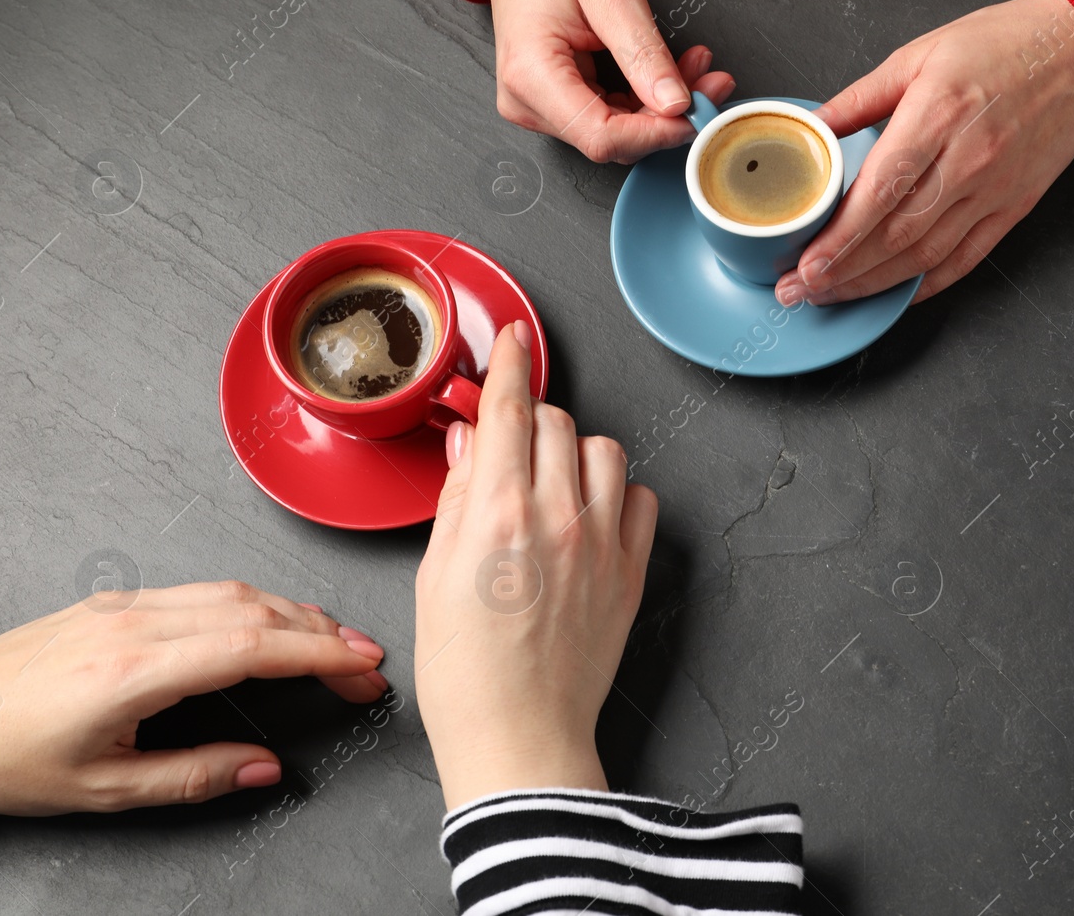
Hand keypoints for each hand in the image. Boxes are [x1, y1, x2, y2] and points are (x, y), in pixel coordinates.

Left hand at [0, 583, 387, 814]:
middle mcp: (134, 622)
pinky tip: (273, 624)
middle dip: (324, 633)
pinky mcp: (117, 600)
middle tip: (368, 662)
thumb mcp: (102, 791)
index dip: (320, 655)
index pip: (252, 646)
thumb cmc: (4, 758)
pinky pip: (205, 590)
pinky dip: (256, 605)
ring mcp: (125, 603)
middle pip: (255, 609)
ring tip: (337, 643)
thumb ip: (193, 776)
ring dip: (295, 614)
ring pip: (234, 591)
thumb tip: (263, 768)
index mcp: (134, 669)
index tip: (363, 668)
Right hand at [414, 322, 656, 807]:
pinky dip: (616, 494)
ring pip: (605, 449)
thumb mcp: (433, 574)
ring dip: (576, 452)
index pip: (509, 408)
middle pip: (557, 421)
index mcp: (498, 513)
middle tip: (509, 449)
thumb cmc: (466, 672)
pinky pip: (640, 498)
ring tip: (550, 484)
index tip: (514, 338)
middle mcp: (558, 517)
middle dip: (531, 421)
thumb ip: (457, 495)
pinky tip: (589, 516)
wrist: (519, 735)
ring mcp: (602, 543)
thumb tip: (467, 439)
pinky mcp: (632, 571)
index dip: (510, 362)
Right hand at [472, 0, 735, 163]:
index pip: (602, 136)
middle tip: (710, 81)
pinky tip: (667, 77)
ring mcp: (537, 109)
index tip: (697, 109)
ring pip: (615, 135)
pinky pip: (608, 121)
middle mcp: (528, 103)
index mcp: (532, 75)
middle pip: (611, 140)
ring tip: (694, 69)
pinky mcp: (554, 107)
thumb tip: (675, 103)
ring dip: (660, 111)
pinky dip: (644, 104)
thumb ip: (644, 52)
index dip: (656, 133)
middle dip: (666, 118)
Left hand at [775, 0, 1073, 305]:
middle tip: (800, 290)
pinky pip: (966, 259)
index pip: (879, 193)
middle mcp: (968, 161)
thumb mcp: (920, 53)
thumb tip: (813, 126)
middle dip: (843, 272)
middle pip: (896, 236)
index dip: (840, 238)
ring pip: (926, 255)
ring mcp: (994, 191)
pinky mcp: (1014, 207)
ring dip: (874, 284)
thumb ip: (861, 97)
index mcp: (938, 117)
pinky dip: (927, 283)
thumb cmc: (1002, 44)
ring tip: (833, 295)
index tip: (806, 263)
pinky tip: (894, 293)